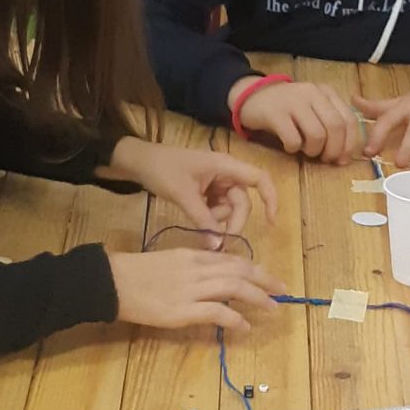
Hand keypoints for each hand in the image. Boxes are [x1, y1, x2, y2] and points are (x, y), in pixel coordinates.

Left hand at [106, 138, 276, 242]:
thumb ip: (203, 220)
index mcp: (226, 166)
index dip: (271, 198)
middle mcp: (226, 173)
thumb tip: (220, 247)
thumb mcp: (183, 195)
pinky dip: (210, 218)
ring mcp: (217, 183)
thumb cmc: (162, 170)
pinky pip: (217, 209)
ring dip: (218, 220)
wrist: (139, 162)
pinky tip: (195, 216)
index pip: (259, 179)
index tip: (270, 222)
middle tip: (218, 240)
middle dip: (232, 221)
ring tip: (197, 218)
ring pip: (229, 209)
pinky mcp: (208, 192)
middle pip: (242, 202)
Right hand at [107, 249, 283, 335]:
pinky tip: (245, 327)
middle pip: (239, 270)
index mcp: (192, 255)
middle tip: (282, 289)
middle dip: (264, 279)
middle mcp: (196, 269)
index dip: (253, 268)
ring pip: (235, 288)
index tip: (266, 276)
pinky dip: (235, 319)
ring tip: (272, 308)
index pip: (230, 259)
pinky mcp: (183, 310)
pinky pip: (218, 312)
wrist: (112, 281)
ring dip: (258, 298)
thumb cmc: (133, 272)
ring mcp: (191, 289)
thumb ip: (190, 268)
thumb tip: (209, 279)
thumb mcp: (166, 261)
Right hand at [229, 79, 365, 164]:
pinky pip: (293, 139)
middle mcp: (312, 93)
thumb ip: (330, 121)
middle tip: (326, 159)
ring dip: (314, 150)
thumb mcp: (313, 108)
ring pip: (317, 134)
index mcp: (326, 92)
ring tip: (306, 151)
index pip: (349, 119)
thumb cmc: (288, 108)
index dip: (350, 143)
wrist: (253, 96)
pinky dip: (293, 148)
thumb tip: (346, 153)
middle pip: (335, 127)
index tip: (343, 159)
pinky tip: (289, 146)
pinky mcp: (275, 113)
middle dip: (334, 150)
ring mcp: (293, 101)